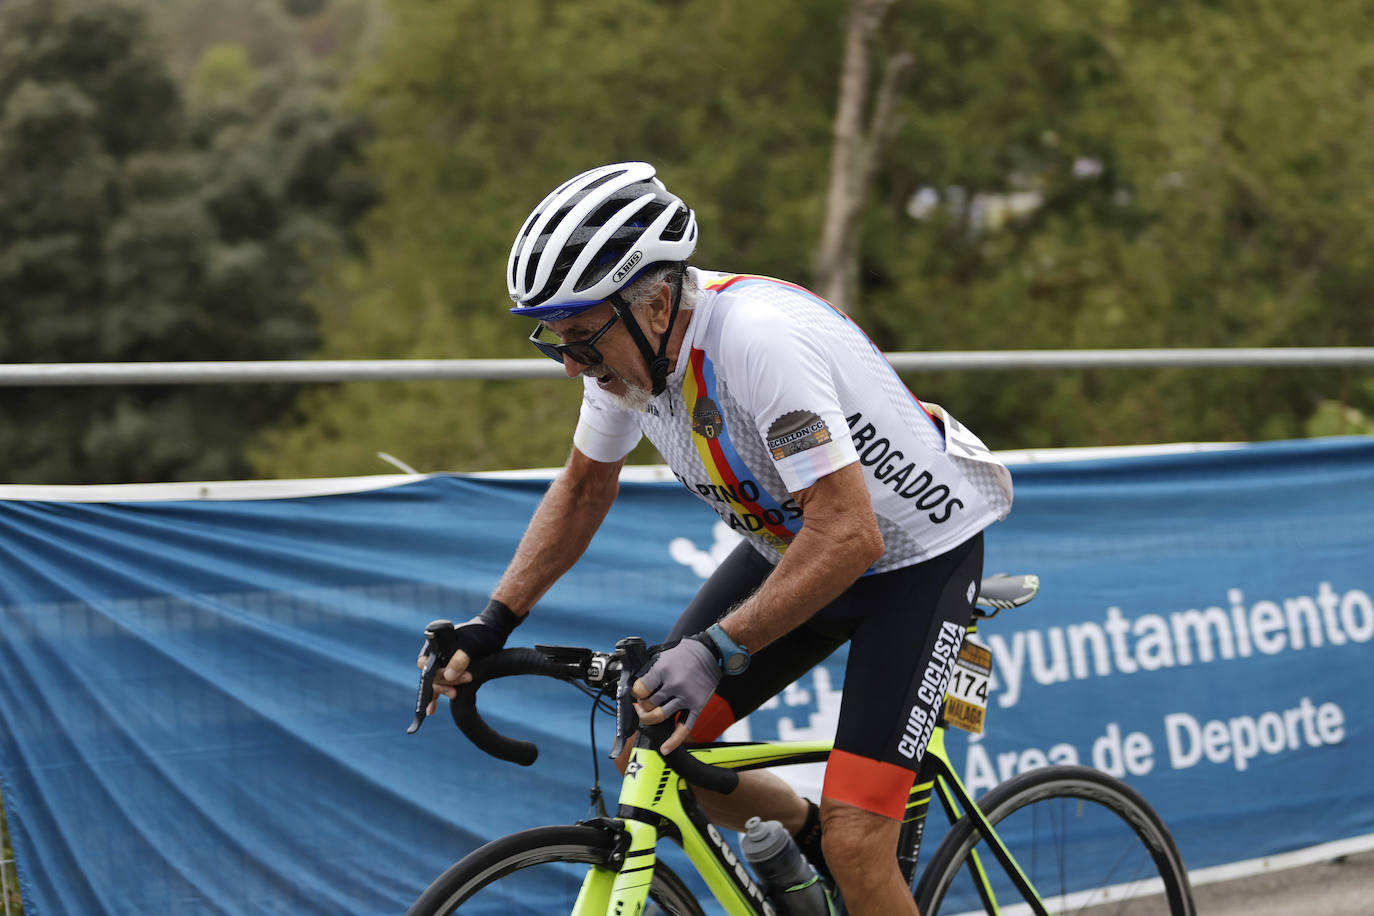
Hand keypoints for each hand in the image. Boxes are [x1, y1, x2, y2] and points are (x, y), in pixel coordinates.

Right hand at [415, 600, 522, 714]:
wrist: (493, 633)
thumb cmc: (482, 634)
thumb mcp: (472, 644)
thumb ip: (461, 658)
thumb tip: (448, 676)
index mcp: (435, 644)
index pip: (424, 663)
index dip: (434, 673)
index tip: (449, 679)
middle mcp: (435, 654)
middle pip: (431, 675)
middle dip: (445, 682)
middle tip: (464, 682)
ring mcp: (443, 663)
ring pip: (437, 682)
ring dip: (444, 690)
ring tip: (455, 694)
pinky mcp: (451, 671)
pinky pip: (441, 685)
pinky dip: (437, 696)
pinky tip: (431, 710)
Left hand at [632, 635, 721, 753]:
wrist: (710, 652)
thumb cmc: (685, 653)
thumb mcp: (663, 655)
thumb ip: (650, 672)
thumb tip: (636, 688)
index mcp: (663, 670)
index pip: (640, 690)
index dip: (636, 693)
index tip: (638, 691)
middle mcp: (674, 684)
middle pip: (648, 704)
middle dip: (642, 705)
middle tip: (643, 701)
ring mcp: (685, 697)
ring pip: (659, 716)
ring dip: (649, 717)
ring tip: (648, 713)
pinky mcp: (696, 706)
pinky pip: (683, 728)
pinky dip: (673, 741)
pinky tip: (664, 749)